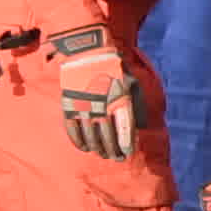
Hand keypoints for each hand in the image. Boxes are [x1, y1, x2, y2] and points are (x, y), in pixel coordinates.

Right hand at [48, 26, 138, 160]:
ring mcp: (84, 106)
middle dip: (112, 149)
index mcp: (118, 98)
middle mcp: (101, 105)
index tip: (127, 152)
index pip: (124, 127)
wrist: (87, 52)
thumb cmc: (112, 68)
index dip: (126, 142)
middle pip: (107, 135)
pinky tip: (85, 147)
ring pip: (91, 135)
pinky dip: (79, 140)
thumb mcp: (129, 82)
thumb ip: (134, 102)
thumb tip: (141, 121)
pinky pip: (73, 129)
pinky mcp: (69, 106)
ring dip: (97, 147)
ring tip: (103, 154)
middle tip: (116, 158)